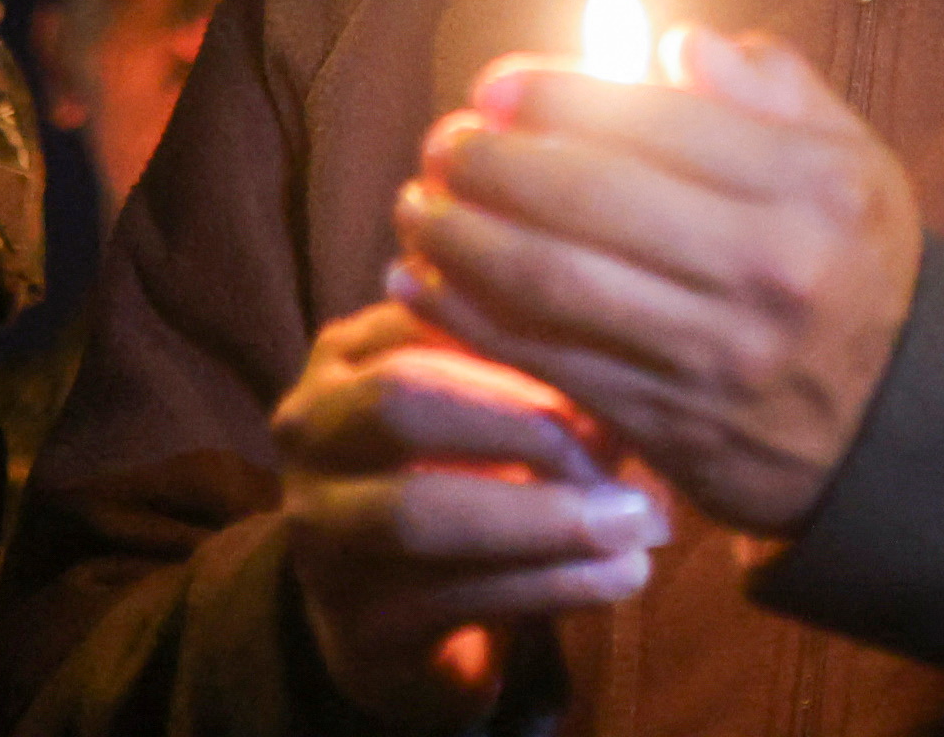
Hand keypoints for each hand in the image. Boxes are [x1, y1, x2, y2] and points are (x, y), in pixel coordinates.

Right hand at [270, 299, 666, 732]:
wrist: (399, 627)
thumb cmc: (464, 488)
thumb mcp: (492, 419)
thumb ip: (543, 388)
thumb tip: (627, 398)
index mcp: (344, 357)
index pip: (425, 315)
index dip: (524, 338)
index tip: (616, 363)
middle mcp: (309, 432)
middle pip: (402, 400)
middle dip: (520, 424)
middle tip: (616, 448)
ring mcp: (317, 532)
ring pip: (419, 511)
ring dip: (541, 516)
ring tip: (634, 523)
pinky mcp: (354, 624)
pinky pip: (454, 596)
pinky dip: (550, 583)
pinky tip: (618, 576)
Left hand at [387, 25, 923, 537]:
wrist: (901, 423)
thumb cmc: (851, 262)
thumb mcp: (848, 157)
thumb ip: (768, 87)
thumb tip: (672, 40)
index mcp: (810, 185)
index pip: (655, 119)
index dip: (555, 94)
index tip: (493, 84)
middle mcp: (766, 269)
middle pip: (590, 201)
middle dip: (493, 163)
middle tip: (444, 141)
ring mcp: (716, 357)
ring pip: (556, 286)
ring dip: (463, 240)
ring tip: (417, 204)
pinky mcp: (673, 427)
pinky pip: (550, 364)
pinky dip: (471, 321)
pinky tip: (421, 284)